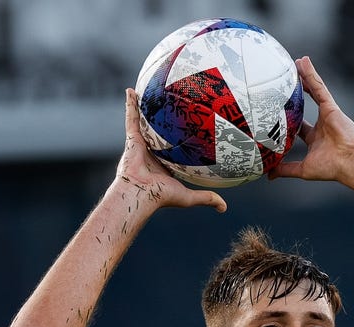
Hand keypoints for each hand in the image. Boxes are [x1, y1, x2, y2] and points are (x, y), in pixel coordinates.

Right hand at [116, 89, 226, 212]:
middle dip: (161, 122)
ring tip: (148, 92)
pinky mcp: (131, 139)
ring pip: (144, 122)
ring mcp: (141, 145)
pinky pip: (131, 118)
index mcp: (163, 166)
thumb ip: (206, 198)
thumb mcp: (188, 197)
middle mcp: (152, 154)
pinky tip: (131, 91)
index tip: (186, 133)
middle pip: (158, 133)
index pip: (172, 150)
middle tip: (169, 106)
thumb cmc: (160, 197)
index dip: (178, 142)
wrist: (140, 195)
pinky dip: (129, 104)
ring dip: (144, 108)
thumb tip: (224, 208)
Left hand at [268, 57, 353, 183]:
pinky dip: (311, 74)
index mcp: (316, 139)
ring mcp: (327, 114)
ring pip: (313, 91)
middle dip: (297, 93)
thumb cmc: (332, 168)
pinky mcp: (331, 106)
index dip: (290, 118)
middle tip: (286, 82)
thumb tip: (268, 174)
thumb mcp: (303, 169)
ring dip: (304, 77)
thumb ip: (286, 169)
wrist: (351, 163)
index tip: (279, 113)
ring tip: (295, 63)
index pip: (300, 126)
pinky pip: (319, 87)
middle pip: (306, 104)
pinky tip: (303, 62)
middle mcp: (322, 125)